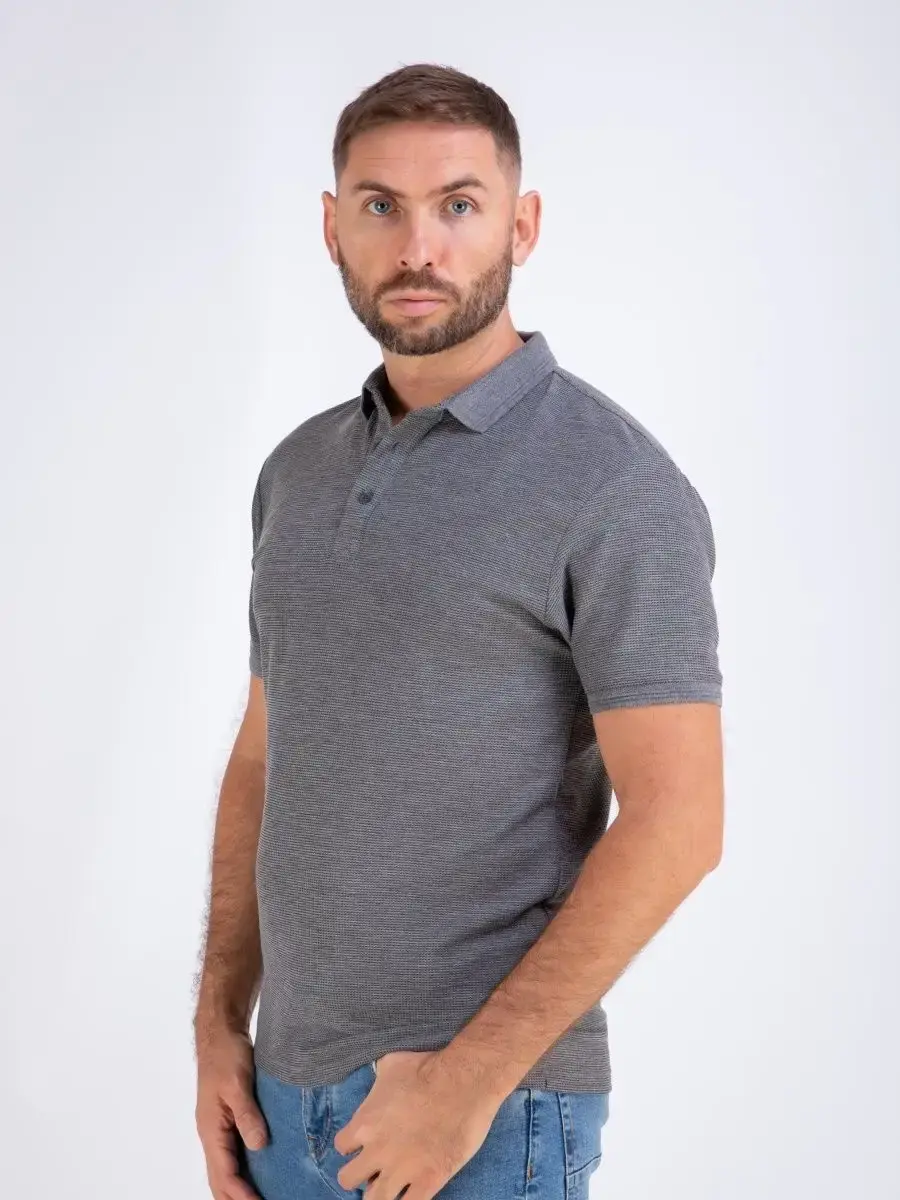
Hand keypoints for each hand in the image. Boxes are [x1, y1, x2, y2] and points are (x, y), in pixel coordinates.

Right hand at [195, 1027, 268, 1199]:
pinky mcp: (228, 1121)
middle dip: (235, 1199)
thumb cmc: (226, 1055)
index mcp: (211, 1130)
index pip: (224, 1174)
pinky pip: (232, 1155)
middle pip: (219, 1179)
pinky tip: (259, 1173)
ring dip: (237, 1189)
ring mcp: (218, 1129)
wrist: (220, 1034)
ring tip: (259, 1199)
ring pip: (224, 1169)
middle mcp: (212, 1134)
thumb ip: (247, 1115)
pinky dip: (242, 1170)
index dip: (241, 1195)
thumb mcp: (238, 1084)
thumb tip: (258, 1145)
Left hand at [333, 1049, 501, 1199]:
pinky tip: (414, 1192)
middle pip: (348, 1180)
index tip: (365, 1143)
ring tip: (392, 1185)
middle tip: (376, 1167)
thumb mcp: (391, 1064)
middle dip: (360, 1174)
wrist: (464, 1080)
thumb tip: (376, 1083)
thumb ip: (377, 1083)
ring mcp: (402, 1170)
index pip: (341, 1146)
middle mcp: (377, 1151)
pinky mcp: (429, 1180)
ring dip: (379, 1193)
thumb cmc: (427, 1067)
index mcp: (365, 1123)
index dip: (353, 1146)